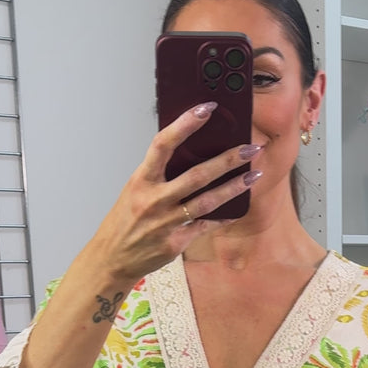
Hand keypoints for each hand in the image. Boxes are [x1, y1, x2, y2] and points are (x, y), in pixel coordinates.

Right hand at [90, 105, 261, 282]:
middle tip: (249, 148)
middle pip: (196, 175)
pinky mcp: (176, 243)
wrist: (113, 258)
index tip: (206, 109)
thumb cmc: (125, 220)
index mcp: (141, 180)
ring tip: (253, 175)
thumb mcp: (135, 189)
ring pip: (207, 201)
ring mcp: (166, 223)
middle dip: (227, 160)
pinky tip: (237, 209)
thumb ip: (158, 173)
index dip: (185, 124)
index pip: (163, 144)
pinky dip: (222, 217)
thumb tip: (188, 152)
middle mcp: (153, 200)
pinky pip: (205, 226)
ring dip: (233, 187)